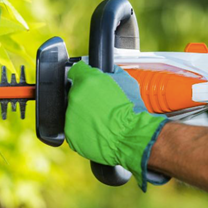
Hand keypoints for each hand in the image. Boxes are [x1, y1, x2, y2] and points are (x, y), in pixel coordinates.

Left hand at [64, 61, 168, 190]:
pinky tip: (97, 130)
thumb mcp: (126, 82)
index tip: (87, 79)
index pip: (78, 70)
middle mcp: (75, 98)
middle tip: (99, 103)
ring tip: (100, 119)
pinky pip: (75, 129)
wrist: (135, 137)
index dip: (84, 75)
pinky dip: (82, 129)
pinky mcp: (72, 135)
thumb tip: (106, 70)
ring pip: (72, 111)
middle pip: (74, 92)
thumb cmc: (135, 110)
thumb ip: (110, 75)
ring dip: (82, 113)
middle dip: (84, 96)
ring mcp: (71, 117)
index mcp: (87, 81)